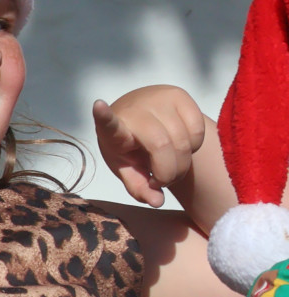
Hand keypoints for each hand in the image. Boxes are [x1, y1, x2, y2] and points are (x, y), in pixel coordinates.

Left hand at [94, 88, 206, 207]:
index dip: (104, 116)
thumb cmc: (130, 147)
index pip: (108, 124)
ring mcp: (158, 99)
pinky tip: (181, 147)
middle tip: (161, 181)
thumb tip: (156, 202)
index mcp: (114, 131)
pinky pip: (198, 130)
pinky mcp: (179, 95)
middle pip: (162, 145)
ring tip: (170, 165)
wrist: (143, 116)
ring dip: (182, 164)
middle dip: (168, 172)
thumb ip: (138, 187)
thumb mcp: (127, 169)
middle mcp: (136, 110)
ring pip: (184, 141)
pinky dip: (194, 147)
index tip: (98, 107)